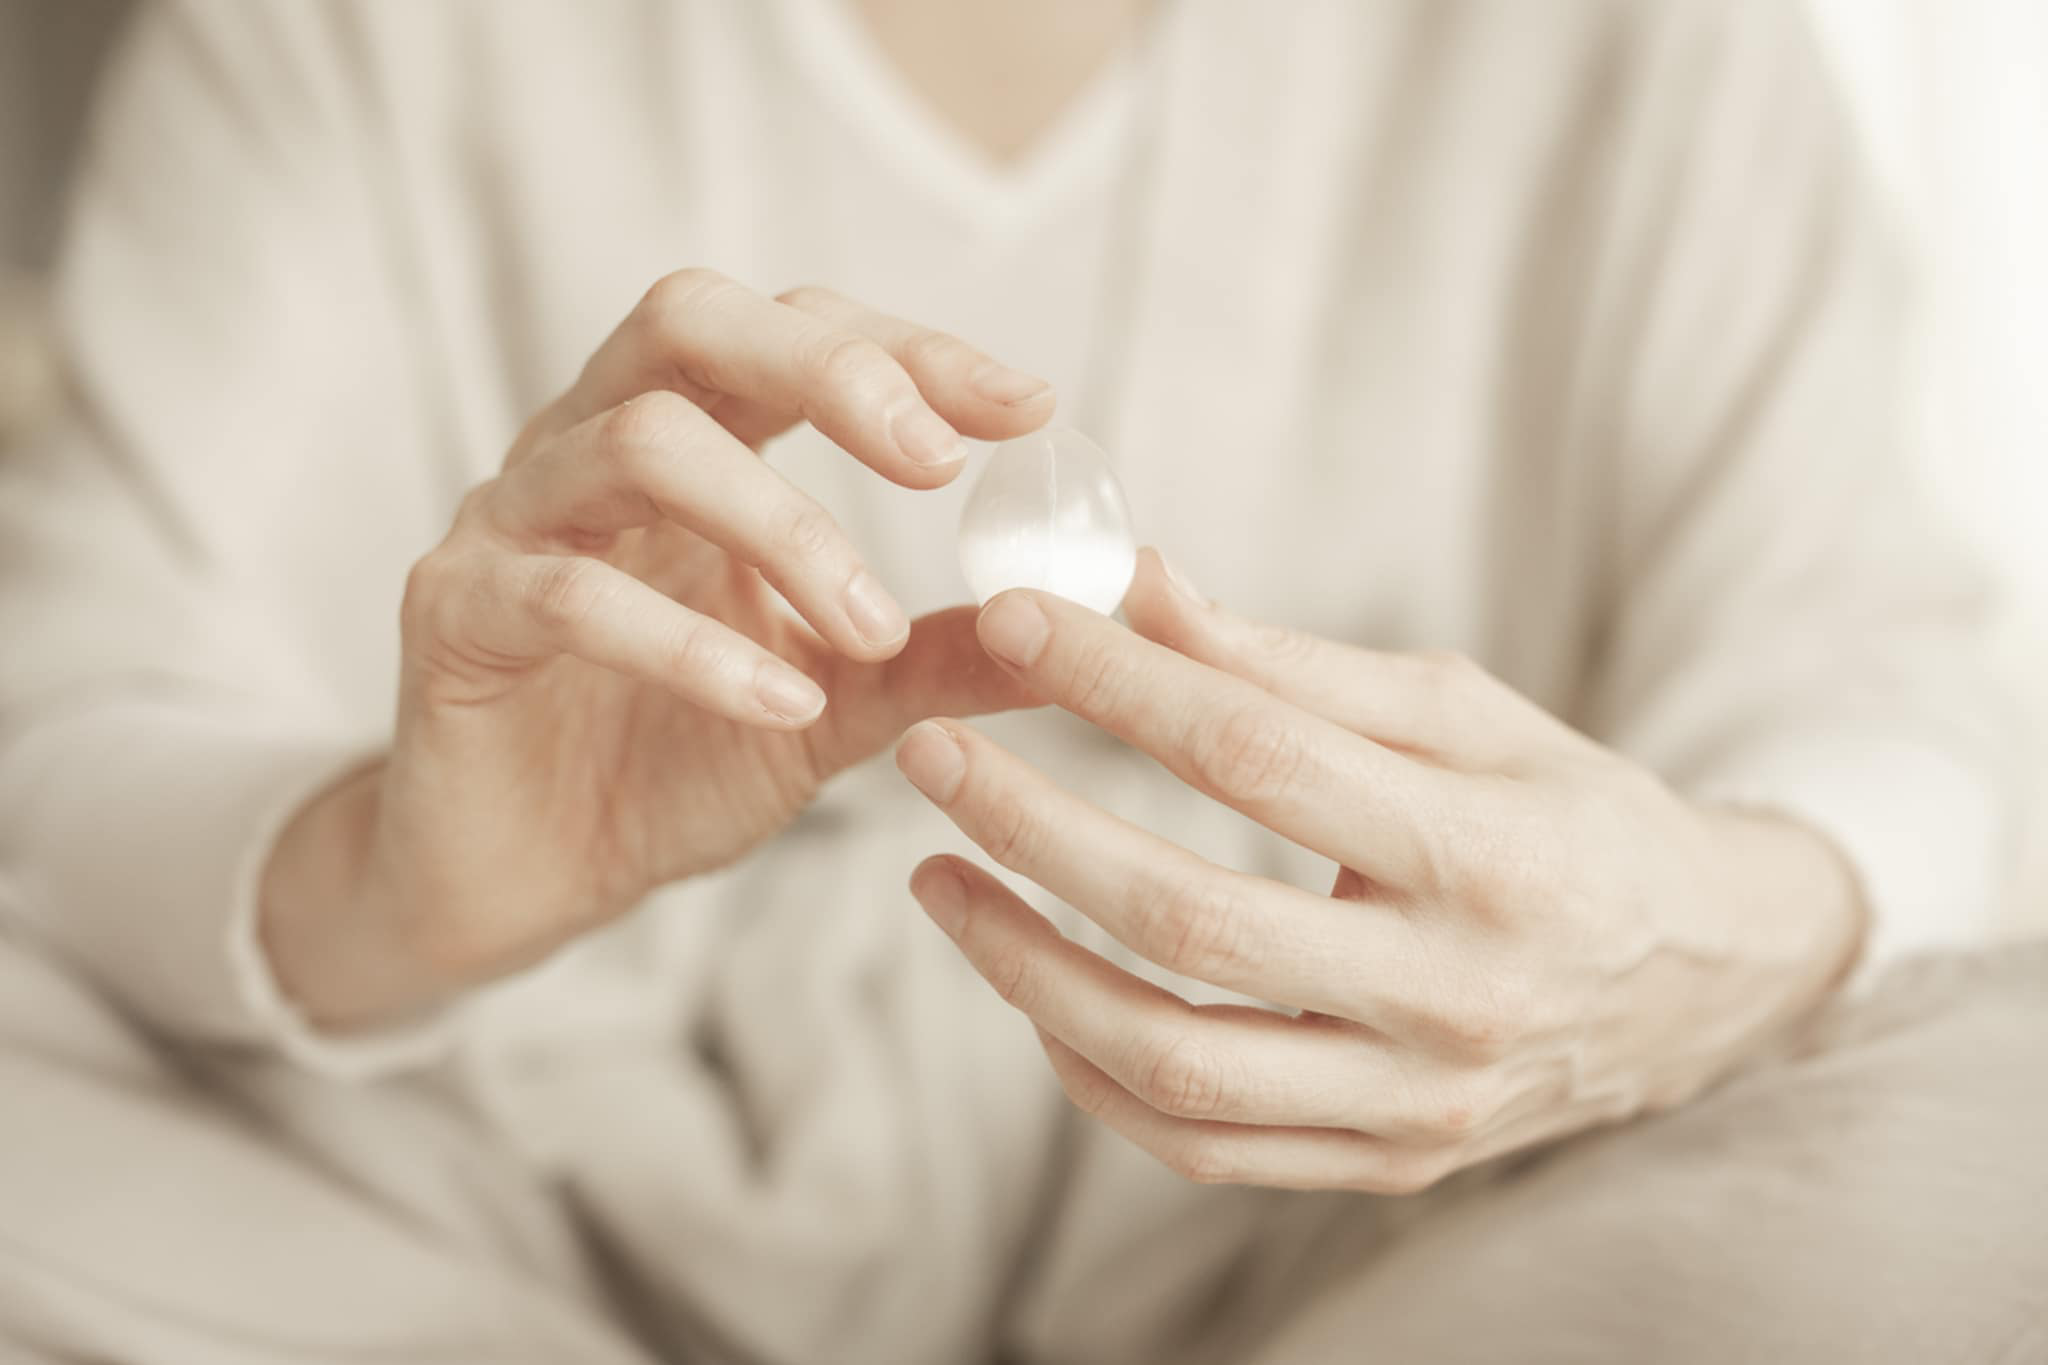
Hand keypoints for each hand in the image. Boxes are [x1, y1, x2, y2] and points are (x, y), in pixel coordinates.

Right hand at [262, 272, 1049, 1026]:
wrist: (524, 877)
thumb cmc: (673, 762)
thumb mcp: (836, 707)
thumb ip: (941, 656)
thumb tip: (1089, 618)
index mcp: (690, 444)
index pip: (795, 333)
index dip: (909, 353)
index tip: (1029, 407)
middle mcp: (590, 449)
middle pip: (691, 322)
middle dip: (830, 374)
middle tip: (938, 464)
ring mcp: (512, 519)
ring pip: (637, 443)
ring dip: (779, 528)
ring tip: (869, 626)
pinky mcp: (457, 612)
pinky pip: (571, 595)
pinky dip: (691, 646)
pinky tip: (778, 708)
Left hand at [897, 550, 1865, 1192]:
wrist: (1702, 978)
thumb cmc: (1575, 815)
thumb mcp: (1468, 711)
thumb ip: (1294, 665)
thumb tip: (1138, 590)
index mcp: (1487, 849)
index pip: (1258, 757)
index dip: (1120, 684)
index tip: (1014, 622)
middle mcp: (1453, 993)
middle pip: (1189, 920)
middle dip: (1031, 828)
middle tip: (930, 755)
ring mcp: (1418, 1101)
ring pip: (1174, 1061)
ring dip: (1025, 968)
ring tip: (941, 878)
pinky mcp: (1387, 1162)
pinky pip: (1200, 1147)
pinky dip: (1092, 1074)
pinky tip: (1034, 992)